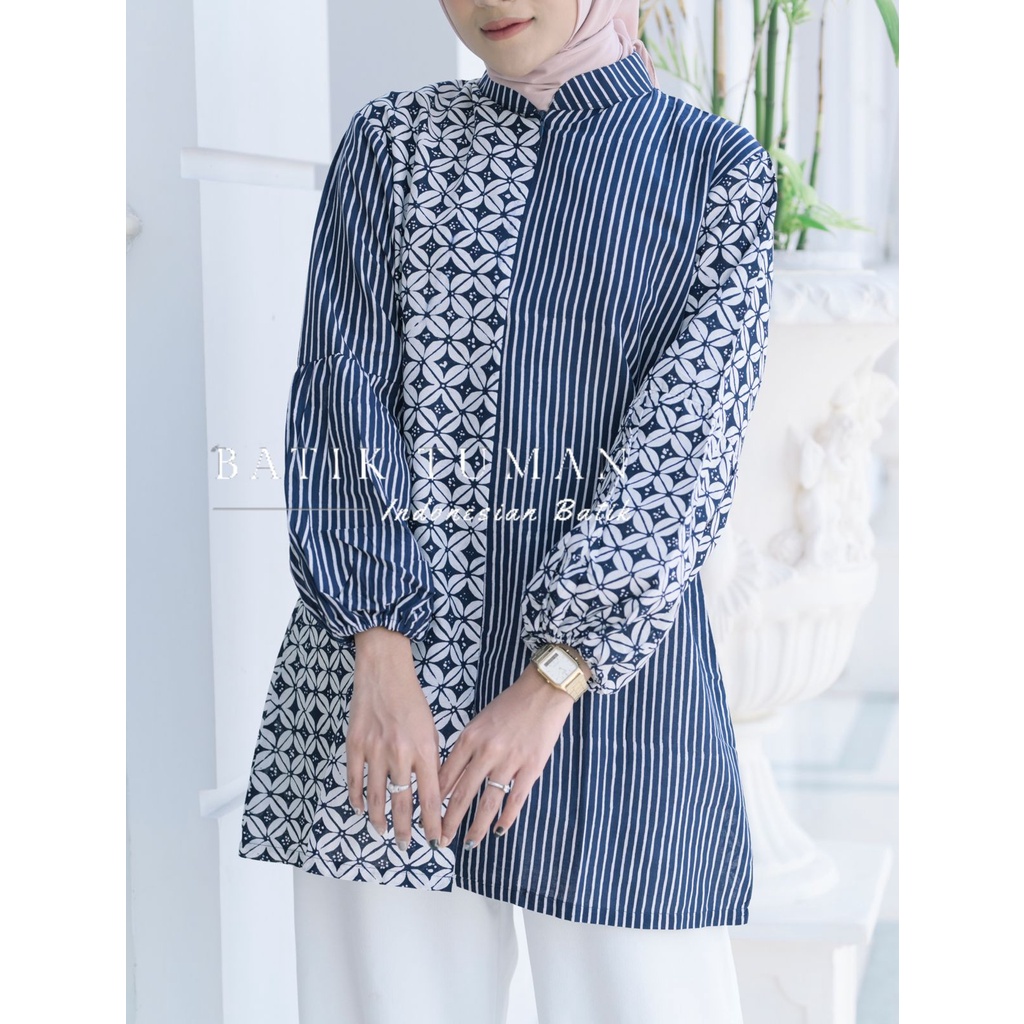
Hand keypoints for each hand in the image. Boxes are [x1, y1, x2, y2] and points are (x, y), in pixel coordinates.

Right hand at [346, 627, 442, 850]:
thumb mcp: (432, 730)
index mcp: (424, 750)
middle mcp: (400, 754)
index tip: (436, 841)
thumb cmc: (412, 701)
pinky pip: (354, 781)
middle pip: (402, 803)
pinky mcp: (355, 746)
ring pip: (375, 797)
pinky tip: (360, 809)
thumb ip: (431, 761)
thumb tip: (432, 793)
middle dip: (405, 830)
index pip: (431, 797)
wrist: (384, 674)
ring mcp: (375, 751)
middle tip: (405, 845)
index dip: (433, 824)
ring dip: (380, 820)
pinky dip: (356, 799)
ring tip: (384, 832)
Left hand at [437, 663, 581, 847]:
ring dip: (476, 826)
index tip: (427, 817)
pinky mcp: (532, 767)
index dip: (435, 800)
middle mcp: (486, 752)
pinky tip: (499, 830)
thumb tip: (450, 778)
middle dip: (449, 821)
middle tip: (440, 842)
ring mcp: (510, 761)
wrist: (543, 692)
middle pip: (463, 794)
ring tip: (468, 844)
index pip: (446, 776)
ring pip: (488, 802)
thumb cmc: (509, 705)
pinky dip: (506, 818)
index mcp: (470, 738)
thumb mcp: (479, 722)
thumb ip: (465, 749)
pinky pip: (516, 799)